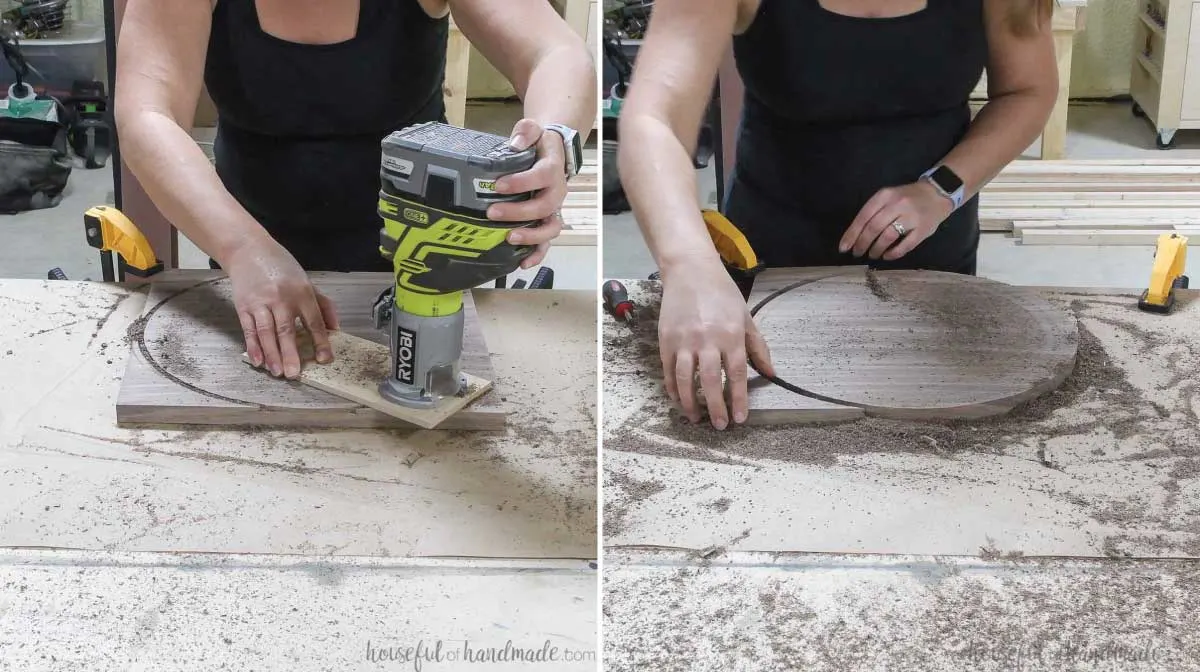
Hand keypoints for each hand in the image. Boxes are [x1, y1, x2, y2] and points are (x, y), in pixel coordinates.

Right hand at [224, 237, 339, 378]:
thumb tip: (335, 328)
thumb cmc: (281, 267)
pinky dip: (253, 347)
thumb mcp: (307, 280)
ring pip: (266, 332)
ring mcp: (260, 303)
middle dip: (291, 354)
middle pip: (287, 330)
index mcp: (302, 292)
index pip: (314, 321)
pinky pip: (249, 330)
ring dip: (271, 354)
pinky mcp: (244, 306)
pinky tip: (257, 361)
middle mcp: (281, 298)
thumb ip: (323, 304)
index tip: (324, 358)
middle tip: (294, 374)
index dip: (320, 341)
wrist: (248, 250)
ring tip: (277, 372)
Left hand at [489, 118, 567, 267]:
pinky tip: (522, 263)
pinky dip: (537, 254)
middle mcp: (557, 192)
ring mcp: (554, 210)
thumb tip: (515, 143)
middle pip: (544, 207)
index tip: (498, 185)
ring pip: (550, 228)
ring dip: (530, 236)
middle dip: (518, 213)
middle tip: (492, 212)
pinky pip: (547, 242)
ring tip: (509, 238)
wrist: (552, 153)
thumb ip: (525, 132)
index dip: (521, 182)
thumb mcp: (533, 129)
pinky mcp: (547, 221)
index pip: (541, 176)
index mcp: (552, 169)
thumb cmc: (539, 144)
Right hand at [659, 258, 774, 429]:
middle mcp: (707, 339)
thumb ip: (758, 347)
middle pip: (711, 381)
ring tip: (697, 418)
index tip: (740, 418)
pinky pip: (669, 371)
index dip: (739, 399)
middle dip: (716, 407)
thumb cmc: (722, 294)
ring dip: (691, 403)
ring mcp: (683, 340)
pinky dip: (673, 388)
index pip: (737, 374)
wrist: (690, 272)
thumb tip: (770, 374)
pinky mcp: (666, 340)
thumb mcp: (745, 317)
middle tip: (720, 426)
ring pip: (686, 379)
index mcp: (730, 335)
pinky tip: (680, 400)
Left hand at [839, 181, 953, 261]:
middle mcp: (897, 204)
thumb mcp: (888, 197)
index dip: (852, 234)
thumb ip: (873, 212)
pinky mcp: (923, 229)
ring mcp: (912, 217)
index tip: (843, 248)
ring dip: (876, 249)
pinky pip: (905, 245)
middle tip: (857, 253)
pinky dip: (893, 253)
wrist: (937, 194)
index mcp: (885, 195)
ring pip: (888, 237)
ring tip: (872, 255)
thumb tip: (854, 236)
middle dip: (862, 243)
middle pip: (874, 227)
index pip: (864, 217)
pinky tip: (887, 256)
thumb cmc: (907, 198)